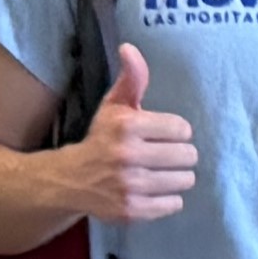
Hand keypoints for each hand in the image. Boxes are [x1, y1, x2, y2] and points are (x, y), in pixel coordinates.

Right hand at [61, 45, 197, 223]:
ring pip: (185, 180)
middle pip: (188, 155)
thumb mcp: (114, 106)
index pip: (182, 128)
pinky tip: (151, 190)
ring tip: (156, 172)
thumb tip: (130, 48)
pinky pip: (175, 204)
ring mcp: (130, 186)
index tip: (158, 134)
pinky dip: (168, 199)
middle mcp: (128, 155)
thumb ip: (132, 78)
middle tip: (160, 155)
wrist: (69, 180)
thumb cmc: (101, 139)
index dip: (173, 131)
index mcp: (127, 126)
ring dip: (175, 176)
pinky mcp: (132, 210)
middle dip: (177, 154)